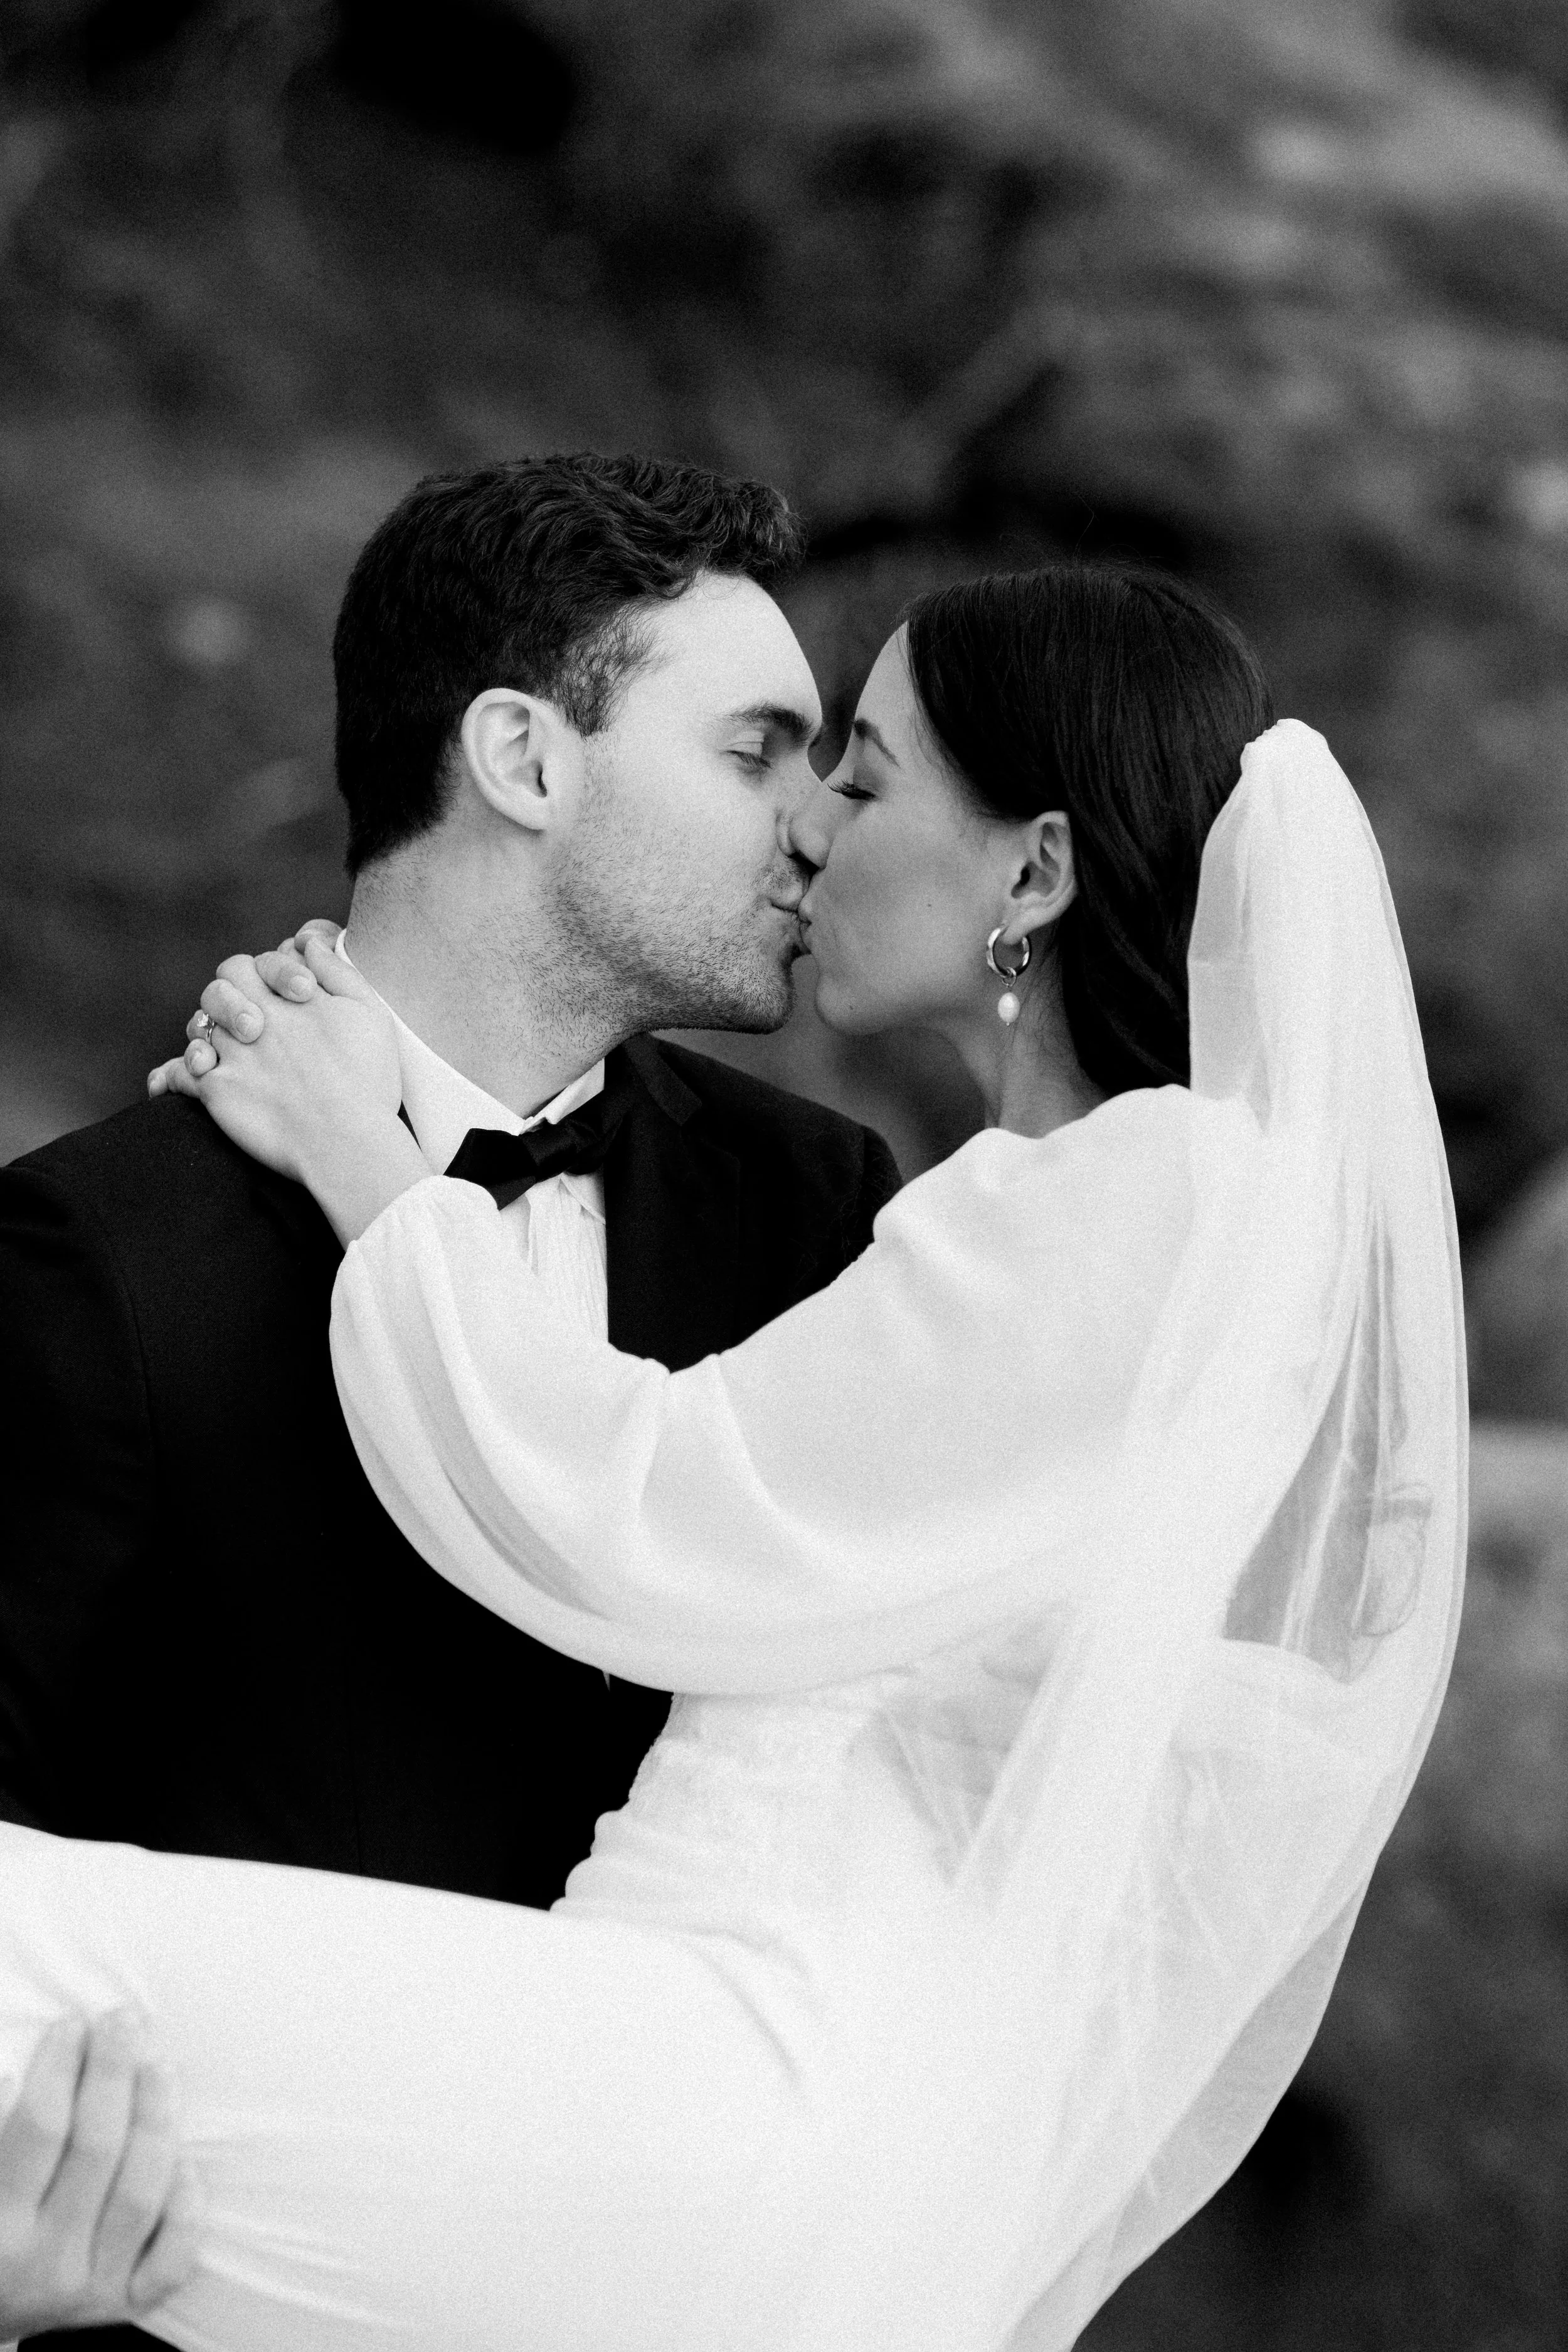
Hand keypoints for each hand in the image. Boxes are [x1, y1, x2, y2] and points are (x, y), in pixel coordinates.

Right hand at [0, 2011, 199, 2338]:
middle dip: (113, 2073)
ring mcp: (92, 2287)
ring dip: (155, 2118)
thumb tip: (11, 2081)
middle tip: (122, 2021)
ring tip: (158, 2062)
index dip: (59, 2068)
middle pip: (97, 2149)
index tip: (72, 2023)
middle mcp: (46, 2261)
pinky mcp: (127, 2306)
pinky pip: (172, 2258)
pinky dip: (185, 2210)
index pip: (40, 2129)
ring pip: (141, 2192)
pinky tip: (187, 2163)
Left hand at [147, 933, 402, 1186]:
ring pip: (198, 1027)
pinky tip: (183, 1079)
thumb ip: (337, 970)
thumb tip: (307, 941)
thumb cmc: (367, 1081)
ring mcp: (233, 1054)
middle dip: (229, 997)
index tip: (296, 1000)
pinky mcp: (216, 1091)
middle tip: (251, 1024)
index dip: (269, 975)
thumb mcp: (370, 1013)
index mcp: (290, 999)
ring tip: (225, 1053)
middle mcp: (256, 1019)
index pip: (257, 964)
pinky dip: (172, 1075)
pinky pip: (178, 1072)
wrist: (348, 1143)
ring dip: (208, 1034)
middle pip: (219, 987)